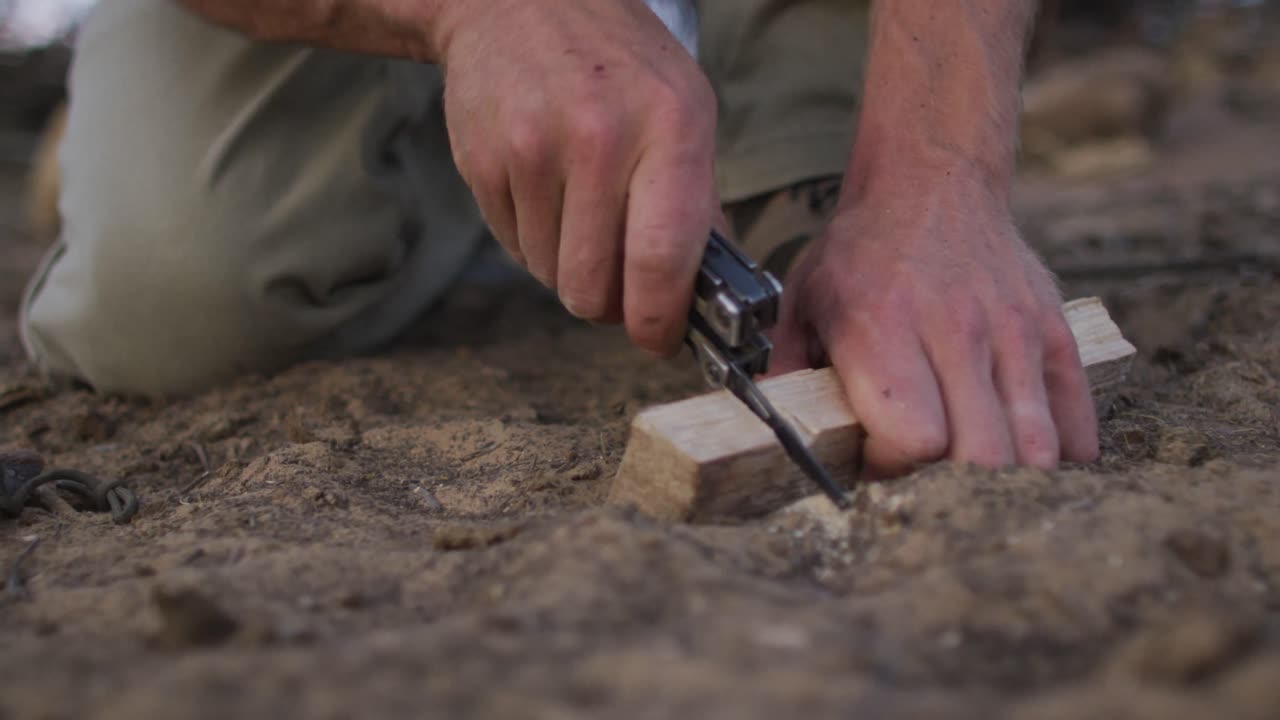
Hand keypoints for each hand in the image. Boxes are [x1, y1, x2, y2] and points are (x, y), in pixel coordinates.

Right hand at [435, 0, 717, 353]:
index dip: (658, 322)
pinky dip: (535, 242)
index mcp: (670, 126)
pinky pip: (514, 249)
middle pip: (593, 289)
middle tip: (619, 285)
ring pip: (551, 276)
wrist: (521, 1)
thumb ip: (698, 202)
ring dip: (570, 269)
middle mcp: (599, 138)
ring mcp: (533, 149)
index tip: (659, 339)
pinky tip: (547, 193)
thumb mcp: (685, 109)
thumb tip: (705, 295)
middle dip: (609, 305)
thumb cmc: (618, 63)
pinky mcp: (484, 162)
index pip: (662, 260)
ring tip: (582, 214)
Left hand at [770, 178, 1098, 477]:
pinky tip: (1026, 454)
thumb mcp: (804, 300)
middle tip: (926, 478)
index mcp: (884, 328)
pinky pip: (1075, 416)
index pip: (915, 438)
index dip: (895, 471)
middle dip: (951, 487)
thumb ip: (788, 371)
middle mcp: (954, 331)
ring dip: (1008, 479)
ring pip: (1035, 445)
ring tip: (972, 474)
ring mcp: (1012, 331)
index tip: (877, 466)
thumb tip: (770, 435)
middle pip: (982, 455)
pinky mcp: (1052, 329)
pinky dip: (1061, 452)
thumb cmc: (860, 250)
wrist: (932, 181)